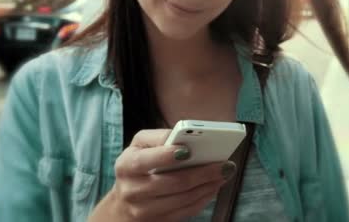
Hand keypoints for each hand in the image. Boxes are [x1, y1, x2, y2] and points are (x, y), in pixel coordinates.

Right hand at [89, 129, 235, 221]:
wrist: (124, 203)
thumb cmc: (138, 165)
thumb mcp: (140, 145)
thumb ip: (160, 138)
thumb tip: (185, 135)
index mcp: (126, 165)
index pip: (145, 161)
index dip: (166, 156)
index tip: (188, 150)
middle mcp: (132, 190)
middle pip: (173, 182)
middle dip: (202, 173)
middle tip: (224, 164)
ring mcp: (144, 210)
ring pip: (183, 199)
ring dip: (209, 185)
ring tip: (224, 173)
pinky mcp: (158, 221)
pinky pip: (186, 211)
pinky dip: (204, 198)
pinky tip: (214, 186)